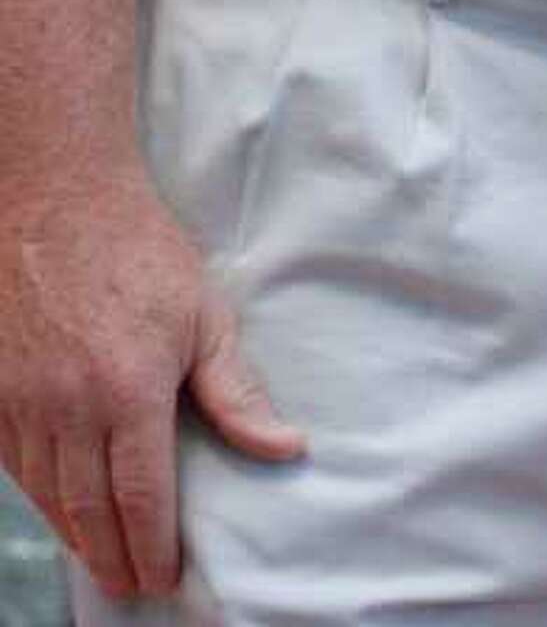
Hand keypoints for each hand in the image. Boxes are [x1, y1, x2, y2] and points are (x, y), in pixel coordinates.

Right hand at [0, 165, 303, 597]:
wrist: (57, 200)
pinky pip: (14, 468)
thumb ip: (238, 392)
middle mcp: (69, 408)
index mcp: (129, 391)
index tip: (167, 577)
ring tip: (105, 557)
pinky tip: (62, 509)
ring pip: (47, 498)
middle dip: (116, 559)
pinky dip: (40, 500)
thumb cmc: (140, 251)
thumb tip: (284, 448)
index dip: (154, 549)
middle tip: (138, 583)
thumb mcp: (205, 313)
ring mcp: (22, 404)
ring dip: (77, 538)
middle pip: (89, 513)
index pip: (141, 499)